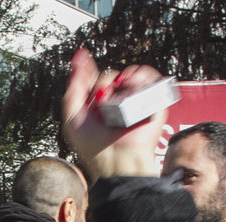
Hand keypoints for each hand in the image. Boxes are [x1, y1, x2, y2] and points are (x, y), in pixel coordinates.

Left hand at [61, 49, 165, 183]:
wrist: (117, 159)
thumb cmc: (93, 146)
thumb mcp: (72, 116)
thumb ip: (74, 88)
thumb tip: (78, 59)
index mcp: (97, 107)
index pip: (94, 80)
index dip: (88, 69)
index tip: (83, 58)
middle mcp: (116, 104)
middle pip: (110, 76)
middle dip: (104, 82)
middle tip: (101, 99)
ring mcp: (135, 102)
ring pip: (131, 74)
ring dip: (123, 77)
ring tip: (119, 90)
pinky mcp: (153, 103)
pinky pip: (151, 79)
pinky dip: (142, 77)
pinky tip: (132, 85)